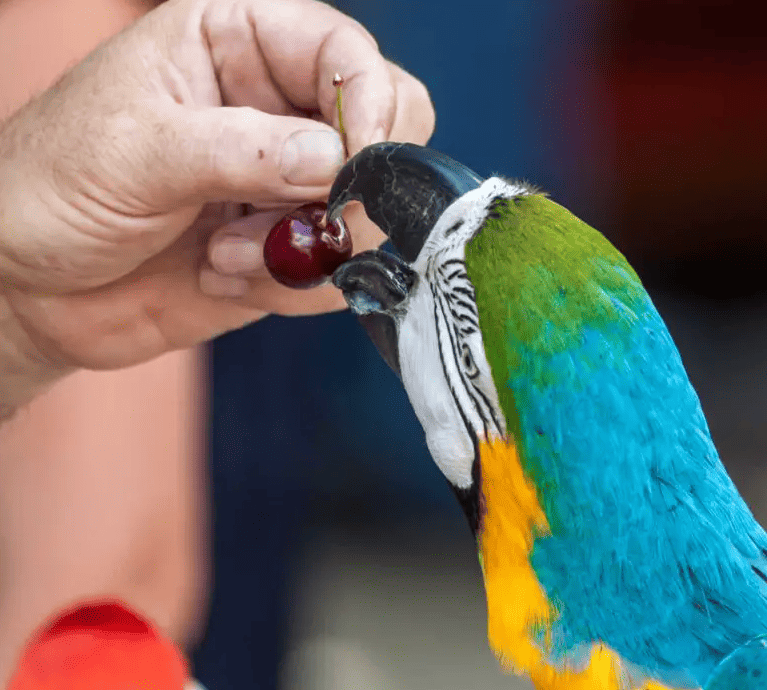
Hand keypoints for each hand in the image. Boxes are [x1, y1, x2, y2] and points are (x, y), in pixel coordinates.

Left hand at [0, 0, 433, 404]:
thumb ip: (241, 150)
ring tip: (222, 253)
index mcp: (237, 43)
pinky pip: (338, 272)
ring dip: (303, 247)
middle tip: (311, 219)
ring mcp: (288, 181)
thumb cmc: (50, 187)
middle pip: (387, 127)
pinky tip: (219, 274)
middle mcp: (276, 107)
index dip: (369, 105)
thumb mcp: (135, 152)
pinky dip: (292, 287)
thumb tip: (337, 161)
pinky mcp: (288, 247)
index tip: (358, 165)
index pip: (345, 55)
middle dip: (353, 186)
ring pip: (367, 210)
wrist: (23, 288)